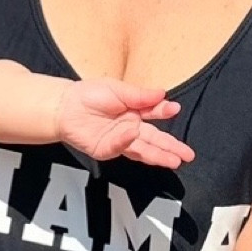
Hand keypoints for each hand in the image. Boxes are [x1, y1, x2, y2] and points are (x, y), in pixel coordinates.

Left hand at [57, 82, 193, 167]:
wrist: (64, 106)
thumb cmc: (89, 95)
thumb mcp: (118, 89)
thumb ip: (140, 95)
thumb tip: (163, 94)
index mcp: (134, 112)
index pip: (154, 114)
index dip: (164, 111)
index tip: (174, 108)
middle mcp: (130, 129)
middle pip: (155, 140)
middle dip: (171, 147)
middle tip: (187, 154)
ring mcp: (119, 141)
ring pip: (143, 150)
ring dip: (159, 156)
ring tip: (175, 161)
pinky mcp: (106, 149)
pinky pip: (119, 147)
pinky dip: (126, 141)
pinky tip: (134, 135)